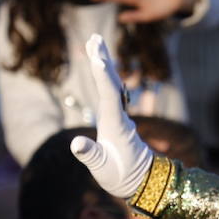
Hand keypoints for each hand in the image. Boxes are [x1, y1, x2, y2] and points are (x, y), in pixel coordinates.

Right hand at [69, 34, 154, 198]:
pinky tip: (102, 65)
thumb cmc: (121, 176)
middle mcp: (119, 116)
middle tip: (95, 38)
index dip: (103, 77)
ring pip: (113, 83)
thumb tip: (76, 144)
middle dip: (103, 60)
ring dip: (104, 62)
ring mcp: (119, 115)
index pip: (108, 96)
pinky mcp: (117, 118)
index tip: (98, 58)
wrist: (142, 181)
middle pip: (112, 82)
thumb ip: (90, 155)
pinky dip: (106, 75)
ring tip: (95, 43)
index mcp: (115, 125)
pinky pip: (112, 90)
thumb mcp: (102, 170)